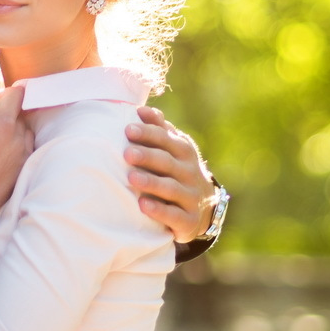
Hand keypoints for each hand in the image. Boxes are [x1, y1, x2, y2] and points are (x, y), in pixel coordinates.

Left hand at [124, 105, 218, 243]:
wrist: (203, 209)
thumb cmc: (178, 171)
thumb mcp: (174, 149)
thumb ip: (159, 130)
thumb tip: (141, 110)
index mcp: (183, 151)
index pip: (166, 139)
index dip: (148, 133)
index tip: (128, 129)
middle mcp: (189, 172)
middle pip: (167, 162)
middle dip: (147, 156)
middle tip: (126, 153)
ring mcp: (191, 196)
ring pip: (170, 188)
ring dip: (151, 183)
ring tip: (131, 178)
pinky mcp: (188, 220)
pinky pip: (174, 215)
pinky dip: (159, 211)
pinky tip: (142, 205)